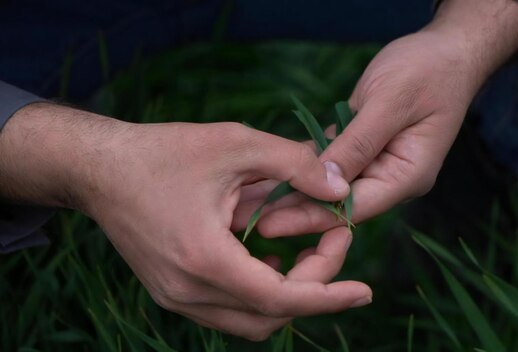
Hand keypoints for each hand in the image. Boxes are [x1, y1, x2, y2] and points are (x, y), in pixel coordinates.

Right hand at [0, 104, 371, 340]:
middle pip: (270, 315)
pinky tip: (269, 255)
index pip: (281, 299)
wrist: (98, 169)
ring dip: (287, 294)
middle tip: (334, 243)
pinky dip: (258, 292)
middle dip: (314, 287)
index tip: (365, 289)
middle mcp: (187, 290)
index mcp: (205, 259)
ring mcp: (175, 296)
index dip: (329, 297)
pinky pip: (226, 309)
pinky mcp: (170, 291)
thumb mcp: (235, 143)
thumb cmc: (163, 152)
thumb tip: (342, 190)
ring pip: (248, 320)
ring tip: (310, 253)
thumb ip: (295, 164)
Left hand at [254, 0, 517, 235]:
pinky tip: (271, 170)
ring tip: (251, 200)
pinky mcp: (365, 148)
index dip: (311, 217)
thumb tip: (325, 181)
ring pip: (331, 184)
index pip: (354, 207)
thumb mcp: (390, 103)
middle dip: (296, 209)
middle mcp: (392, 177)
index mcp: (407, 175)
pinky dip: (304, 165)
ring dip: (294, 190)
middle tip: (249, 218)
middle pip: (339, 202)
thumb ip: (358, 143)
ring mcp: (378, 164)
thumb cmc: (426, 71)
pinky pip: (331, 161)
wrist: (446, 51)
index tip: (270, 225)